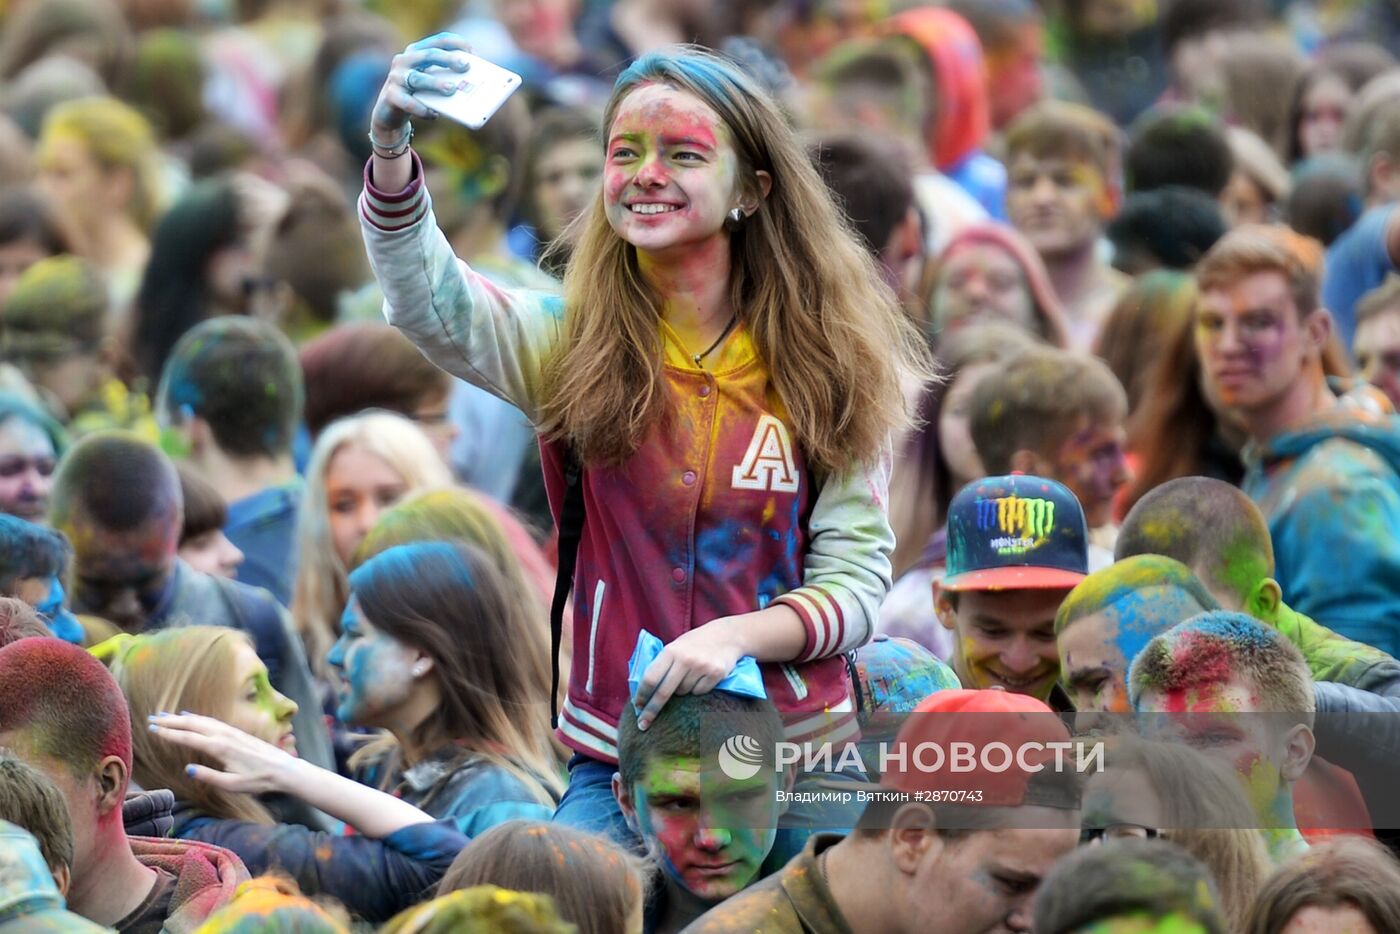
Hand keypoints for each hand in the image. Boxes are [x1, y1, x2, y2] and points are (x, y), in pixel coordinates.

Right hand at [148, 712, 303, 794]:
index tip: (153, 730)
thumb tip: (187, 769)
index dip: (170, 734)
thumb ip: (208, 777)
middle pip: (193, 725)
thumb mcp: (232, 785)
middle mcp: (224, 736)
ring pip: (202, 720)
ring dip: (182, 718)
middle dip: (171, 721)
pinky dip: (198, 718)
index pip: (189, 738)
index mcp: (220, 748)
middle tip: (152, 719)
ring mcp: (232, 732)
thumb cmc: (258, 780)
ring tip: (165, 716)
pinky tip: (191, 717)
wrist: (284, 769)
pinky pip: (212, 721)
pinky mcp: (237, 732)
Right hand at [370, 32, 474, 142]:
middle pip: (428, 55)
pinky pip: (408, 103)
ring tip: (452, 89)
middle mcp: (404, 60)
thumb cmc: (418, 95)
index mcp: (417, 52)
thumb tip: (472, 85)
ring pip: (418, 79)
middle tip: (465, 66)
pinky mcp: (391, 96)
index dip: (456, 44)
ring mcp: (396, 77)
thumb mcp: (432, 83)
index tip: (472, 52)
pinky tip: (433, 115)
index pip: (438, 41)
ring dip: (436, 83)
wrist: (390, 114)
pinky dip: (422, 109)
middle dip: (448, 59)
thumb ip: (447, 78)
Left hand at [633, 621, 744, 730]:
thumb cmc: (696, 643)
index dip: (642, 694)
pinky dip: (697, 689)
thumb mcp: (676, 646)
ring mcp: (701, 667)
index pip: (651, 677)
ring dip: (681, 690)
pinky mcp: (716, 674)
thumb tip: (646, 689)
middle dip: (652, 710)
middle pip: (663, 692)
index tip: (637, 706)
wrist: (727, 635)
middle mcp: (685, 659)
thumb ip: (663, 663)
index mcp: (671, 651)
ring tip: (689, 675)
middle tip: (643, 724)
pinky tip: (702, 676)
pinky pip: (699, 692)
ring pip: (683, 693)